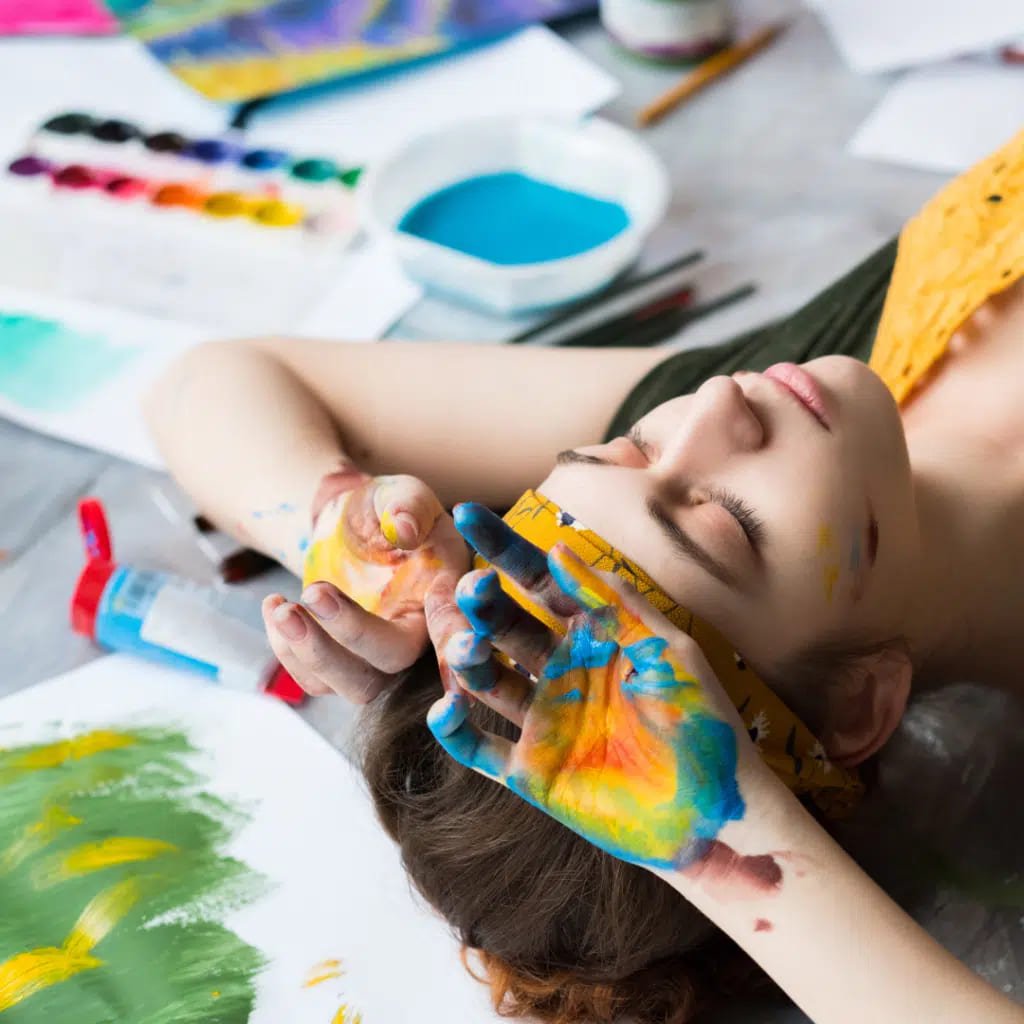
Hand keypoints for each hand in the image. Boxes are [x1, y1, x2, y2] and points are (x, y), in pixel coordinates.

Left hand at [263, 473, 468, 700]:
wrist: (350, 524)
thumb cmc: (385, 507)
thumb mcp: (401, 492)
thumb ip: (409, 505)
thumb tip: (404, 529)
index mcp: (445, 596)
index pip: (454, 630)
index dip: (451, 644)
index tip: (431, 639)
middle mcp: (419, 636)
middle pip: (395, 662)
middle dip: (351, 632)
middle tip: (315, 591)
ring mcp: (379, 657)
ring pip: (357, 687)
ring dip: (314, 653)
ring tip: (281, 607)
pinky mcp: (342, 664)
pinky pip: (316, 682)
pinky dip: (288, 651)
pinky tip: (275, 606)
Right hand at [423, 503, 763, 873]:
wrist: (713, 816)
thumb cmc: (701, 724)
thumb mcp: (665, 651)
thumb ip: (613, 601)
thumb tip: (559, 546)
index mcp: (592, 636)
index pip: (539, 581)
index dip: (504, 548)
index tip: (467, 512)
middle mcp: (560, 671)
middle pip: (504, 624)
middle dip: (482, 601)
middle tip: (473, 588)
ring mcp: (543, 719)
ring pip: (486, 678)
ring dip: (468, 657)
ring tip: (469, 646)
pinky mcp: (530, 770)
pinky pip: (479, 746)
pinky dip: (455, 729)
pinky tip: (447, 709)